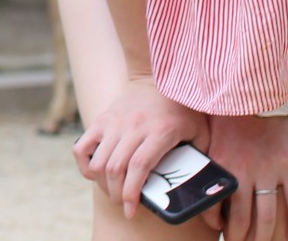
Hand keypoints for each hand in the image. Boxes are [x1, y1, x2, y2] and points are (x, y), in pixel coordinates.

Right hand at [72, 75, 207, 219]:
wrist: (157, 76)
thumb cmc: (184, 109)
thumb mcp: (201, 132)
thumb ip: (202, 159)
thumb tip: (204, 190)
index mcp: (160, 131)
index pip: (139, 166)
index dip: (132, 192)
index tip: (131, 210)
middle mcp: (134, 126)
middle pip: (116, 168)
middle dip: (117, 194)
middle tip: (124, 205)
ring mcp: (115, 122)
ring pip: (99, 161)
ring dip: (102, 183)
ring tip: (113, 192)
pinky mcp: (102, 119)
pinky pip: (82, 146)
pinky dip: (84, 164)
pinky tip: (94, 173)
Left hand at [198, 113, 287, 240]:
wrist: (260, 88)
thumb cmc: (231, 109)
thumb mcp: (210, 131)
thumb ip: (204, 155)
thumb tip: (190, 175)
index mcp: (219, 163)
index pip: (214, 204)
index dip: (215, 222)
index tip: (218, 230)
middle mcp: (242, 171)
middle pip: (241, 218)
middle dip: (239, 236)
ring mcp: (268, 170)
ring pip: (267, 216)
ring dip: (264, 236)